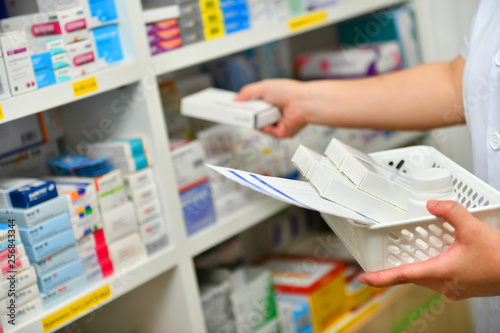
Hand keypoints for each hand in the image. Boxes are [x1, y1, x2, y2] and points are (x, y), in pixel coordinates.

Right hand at [236, 79, 307, 137]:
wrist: (302, 102)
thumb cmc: (288, 91)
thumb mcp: (263, 87)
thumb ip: (248, 92)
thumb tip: (235, 99)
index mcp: (271, 101)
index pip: (254, 106)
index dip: (245, 107)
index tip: (234, 107)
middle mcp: (274, 113)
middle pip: (255, 117)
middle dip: (246, 116)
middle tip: (233, 114)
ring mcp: (278, 123)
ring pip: (260, 126)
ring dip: (254, 121)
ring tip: (246, 116)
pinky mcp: (282, 132)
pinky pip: (268, 132)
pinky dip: (264, 128)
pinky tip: (262, 122)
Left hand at [359, 200, 499, 299]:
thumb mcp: (473, 228)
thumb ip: (450, 212)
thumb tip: (434, 204)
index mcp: (441, 272)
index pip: (403, 276)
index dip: (381, 278)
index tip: (365, 278)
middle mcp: (445, 285)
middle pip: (413, 276)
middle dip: (397, 269)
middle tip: (381, 263)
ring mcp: (455, 289)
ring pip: (426, 278)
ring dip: (416, 267)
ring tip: (407, 254)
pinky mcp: (464, 287)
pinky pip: (439, 278)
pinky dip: (431, 267)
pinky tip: (437, 256)